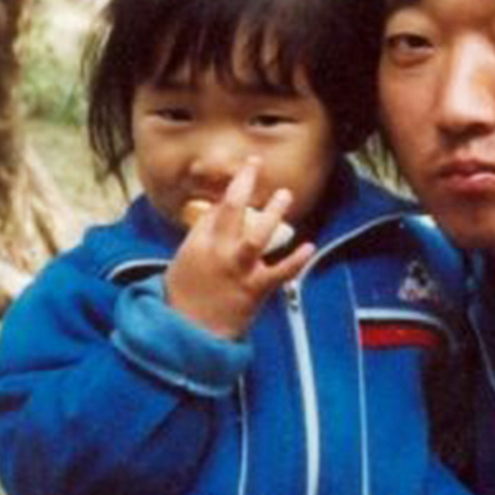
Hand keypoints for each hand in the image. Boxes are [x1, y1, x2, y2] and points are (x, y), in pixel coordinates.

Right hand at [165, 158, 314, 337]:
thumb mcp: (186, 258)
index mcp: (199, 243)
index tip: (248, 167)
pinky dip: (296, 260)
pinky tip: (309, 246)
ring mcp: (238, 270)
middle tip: (257, 165)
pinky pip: (279, 272)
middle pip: (232, 211)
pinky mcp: (254, 289)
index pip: (218, 207)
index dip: (235, 184)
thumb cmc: (185, 292)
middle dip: (244, 184)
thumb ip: (204, 235)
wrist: (186, 330)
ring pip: (257, 236)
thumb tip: (218, 211)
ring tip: (285, 194)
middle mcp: (218, 252)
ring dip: (273, 214)